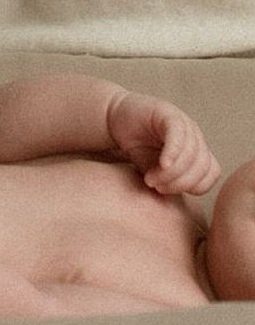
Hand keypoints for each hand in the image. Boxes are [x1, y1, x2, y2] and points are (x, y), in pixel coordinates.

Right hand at [106, 91, 220, 194]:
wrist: (114, 118)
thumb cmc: (137, 146)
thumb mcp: (155, 171)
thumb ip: (170, 184)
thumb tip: (177, 211)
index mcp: (197, 150)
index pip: (210, 174)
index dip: (192, 188)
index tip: (167, 191)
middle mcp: (195, 136)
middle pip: (203, 167)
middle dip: (180, 183)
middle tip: (157, 187)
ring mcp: (184, 124)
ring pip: (191, 155)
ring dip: (172, 173)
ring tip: (151, 178)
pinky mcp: (168, 114)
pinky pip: (178, 137)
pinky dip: (172, 154)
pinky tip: (161, 164)